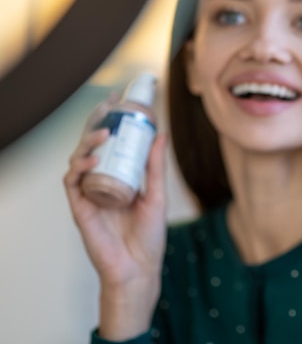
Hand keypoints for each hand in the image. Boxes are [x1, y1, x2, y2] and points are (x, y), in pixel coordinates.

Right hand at [63, 95, 167, 338]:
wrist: (139, 268)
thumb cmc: (149, 237)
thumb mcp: (157, 195)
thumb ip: (155, 167)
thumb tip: (162, 134)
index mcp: (120, 177)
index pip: (113, 143)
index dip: (114, 120)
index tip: (121, 100)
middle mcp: (102, 182)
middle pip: (93, 146)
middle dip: (98, 121)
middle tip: (108, 104)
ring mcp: (89, 194)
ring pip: (78, 158)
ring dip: (88, 142)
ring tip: (103, 132)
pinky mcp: (79, 207)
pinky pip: (72, 181)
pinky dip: (78, 166)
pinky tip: (91, 158)